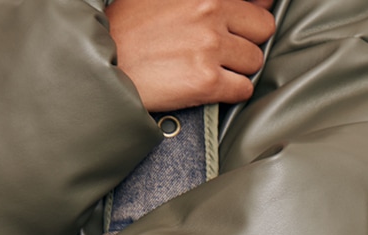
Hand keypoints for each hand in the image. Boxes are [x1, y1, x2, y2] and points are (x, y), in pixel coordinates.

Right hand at [107, 0, 275, 109]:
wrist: (104, 63)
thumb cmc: (130, 28)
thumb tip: (257, 0)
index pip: (258, 0)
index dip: (254, 12)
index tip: (246, 23)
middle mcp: (210, 10)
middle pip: (262, 29)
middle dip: (248, 40)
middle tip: (227, 50)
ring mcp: (210, 46)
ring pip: (254, 61)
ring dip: (239, 68)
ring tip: (213, 68)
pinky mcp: (207, 81)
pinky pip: (243, 89)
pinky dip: (232, 92)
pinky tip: (211, 87)